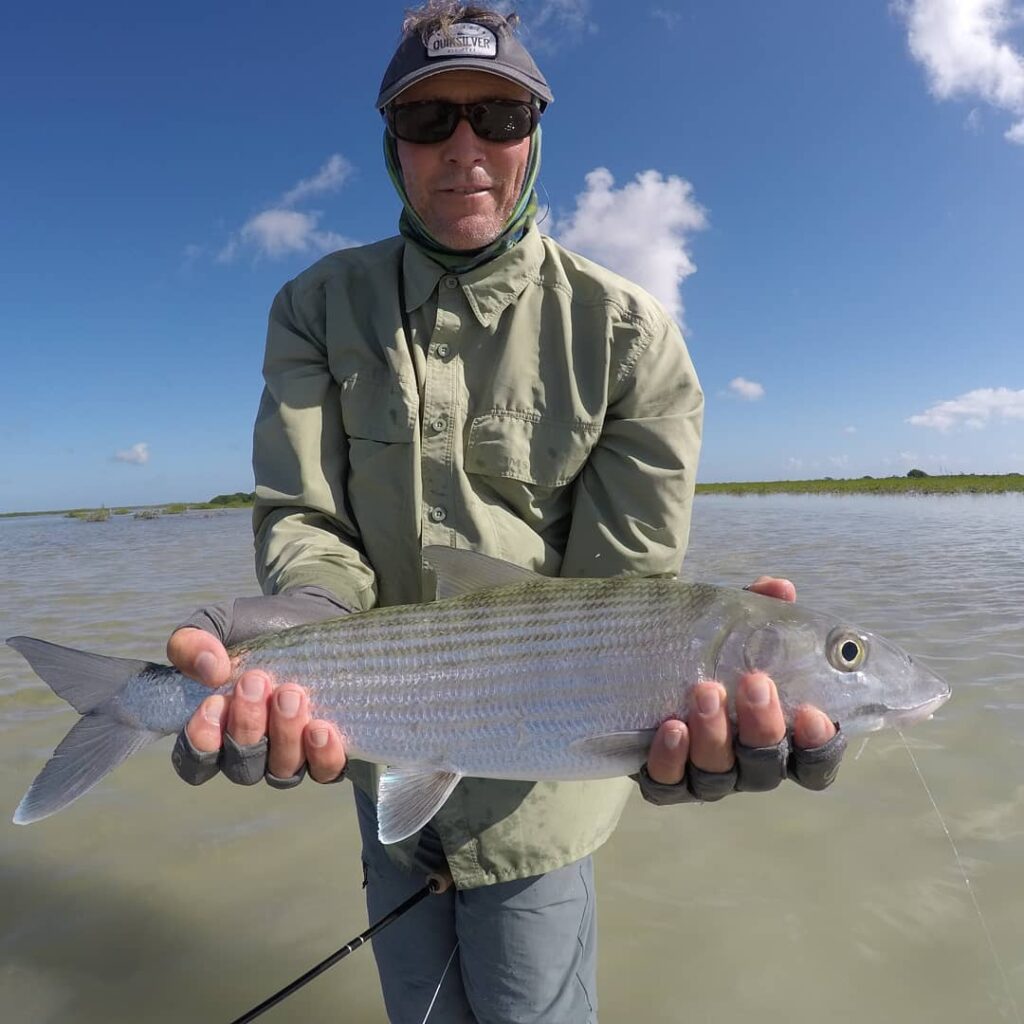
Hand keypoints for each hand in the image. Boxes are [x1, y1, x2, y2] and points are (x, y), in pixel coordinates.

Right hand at [168, 626, 346, 785]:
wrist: (314, 615)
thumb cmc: (259, 628)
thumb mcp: (219, 624)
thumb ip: (193, 643)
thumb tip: (209, 671)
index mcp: (217, 730)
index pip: (197, 763)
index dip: (202, 742)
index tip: (213, 704)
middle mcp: (253, 751)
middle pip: (241, 766)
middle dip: (247, 725)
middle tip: (257, 682)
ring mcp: (291, 754)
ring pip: (281, 769)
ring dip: (284, 734)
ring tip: (292, 695)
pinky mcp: (328, 749)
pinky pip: (325, 771)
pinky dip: (322, 755)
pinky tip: (321, 729)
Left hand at [641, 575, 843, 799]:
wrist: (640, 660)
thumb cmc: (703, 651)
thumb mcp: (729, 625)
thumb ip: (757, 608)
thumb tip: (779, 588)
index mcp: (776, 734)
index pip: (813, 761)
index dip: (819, 747)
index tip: (813, 714)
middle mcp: (745, 763)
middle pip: (766, 766)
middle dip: (763, 726)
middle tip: (754, 683)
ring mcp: (704, 774)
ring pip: (718, 775)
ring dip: (715, 736)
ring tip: (705, 692)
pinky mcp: (663, 778)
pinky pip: (669, 783)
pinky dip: (670, 759)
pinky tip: (671, 727)